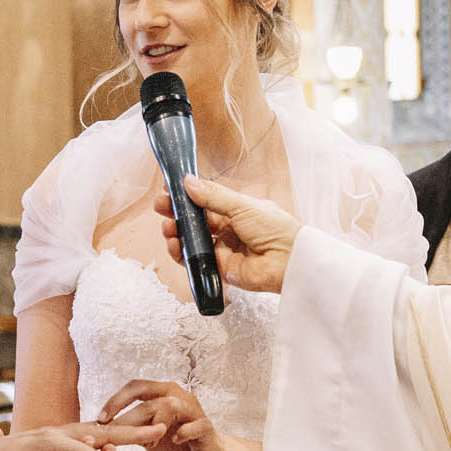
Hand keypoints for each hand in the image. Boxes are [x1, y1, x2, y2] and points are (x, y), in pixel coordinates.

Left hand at [0, 423, 161, 450]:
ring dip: (120, 436)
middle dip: (133, 434)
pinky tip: (114, 447)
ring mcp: (52, 438)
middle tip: (163, 429)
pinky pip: (82, 443)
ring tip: (148, 434)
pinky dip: (103, 443)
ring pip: (94, 435)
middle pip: (103, 433)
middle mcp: (55, 434)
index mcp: (50, 441)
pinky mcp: (48, 446)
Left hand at [100, 380, 246, 450]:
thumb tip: (98, 428)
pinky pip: (196, 425)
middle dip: (129, 417)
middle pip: (150, 397)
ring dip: (155, 425)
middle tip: (114, 434)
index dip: (116, 400)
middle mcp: (178, 395)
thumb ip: (130, 426)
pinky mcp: (207, 427)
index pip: (136, 386)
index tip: (100, 419)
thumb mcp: (147, 434)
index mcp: (162, 393)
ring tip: (148, 444)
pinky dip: (183, 432)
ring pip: (172, 406)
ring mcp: (194, 410)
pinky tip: (174, 441)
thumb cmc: (175, 444)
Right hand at [157, 175, 302, 293]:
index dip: (187, 196)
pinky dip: (182, 253)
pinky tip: (175, 244)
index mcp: (237, 210)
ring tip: (169, 226)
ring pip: (193, 240)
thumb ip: (213, 196)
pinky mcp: (220, 268)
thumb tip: (189, 181)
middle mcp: (229, 229)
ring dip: (177, 232)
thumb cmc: (275, 229)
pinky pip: (196, 261)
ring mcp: (223, 249)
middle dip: (177, 213)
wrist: (288, 260)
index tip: (169, 190)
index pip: (206, 201)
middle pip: (196, 220)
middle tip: (162, 206)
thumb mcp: (242, 205)